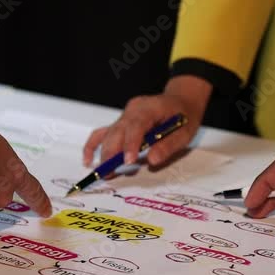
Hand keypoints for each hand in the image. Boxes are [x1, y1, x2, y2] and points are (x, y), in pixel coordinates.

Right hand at [83, 75, 210, 167]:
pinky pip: (103, 132)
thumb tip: (151, 161)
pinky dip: (94, 145)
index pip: (136, 125)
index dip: (130, 144)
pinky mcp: (121, 122)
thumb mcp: (184, 132)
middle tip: (111, 174)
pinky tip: (89, 160)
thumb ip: (168, 146)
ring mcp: (125, 115)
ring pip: (109, 134)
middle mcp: (133, 109)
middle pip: (118, 131)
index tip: (128, 162)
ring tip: (104, 173)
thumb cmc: (185, 116)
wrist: (181, 100)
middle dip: (112, 153)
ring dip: (104, 153)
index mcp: (150, 108)